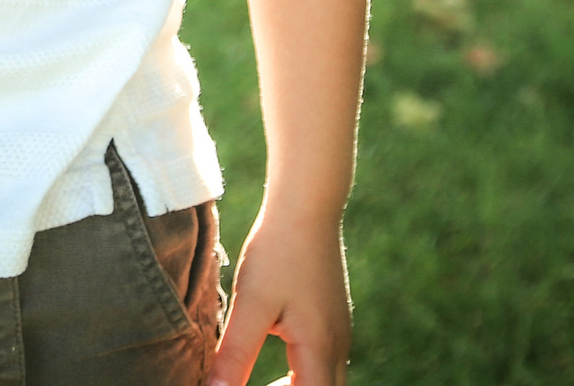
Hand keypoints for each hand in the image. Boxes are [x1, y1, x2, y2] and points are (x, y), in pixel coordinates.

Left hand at [211, 207, 349, 385]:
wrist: (306, 206)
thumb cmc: (278, 252)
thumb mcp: (251, 305)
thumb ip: (234, 355)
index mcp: (320, 349)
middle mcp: (338, 346)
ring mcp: (339, 332)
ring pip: (326, 380)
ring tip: (264, 384)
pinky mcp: (332, 318)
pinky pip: (324, 361)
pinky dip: (303, 373)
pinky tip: (276, 357)